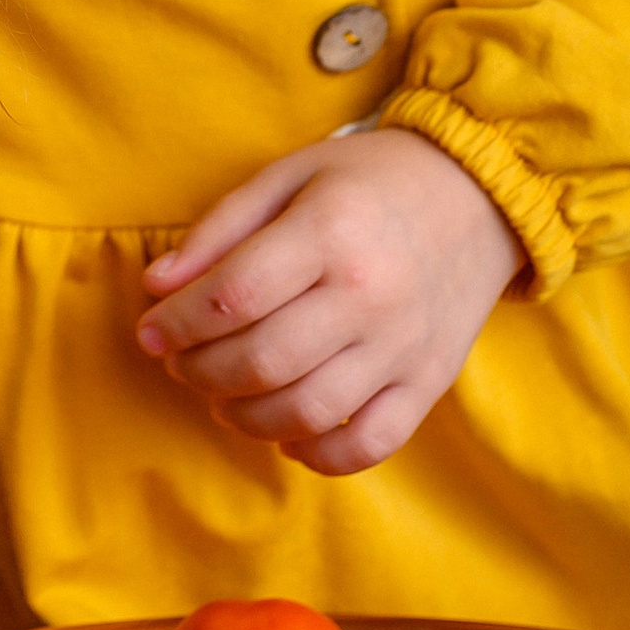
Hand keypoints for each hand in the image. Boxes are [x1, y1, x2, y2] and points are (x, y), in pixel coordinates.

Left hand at [134, 129, 525, 475]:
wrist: (480, 197)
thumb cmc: (370, 181)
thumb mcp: (290, 175)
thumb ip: (221, 228)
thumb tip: (157, 286)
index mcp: (331, 231)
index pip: (232, 295)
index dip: (175, 323)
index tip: (149, 332)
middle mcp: (371, 295)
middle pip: (262, 360)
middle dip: (200, 371)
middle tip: (179, 363)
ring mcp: (404, 347)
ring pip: (307, 412)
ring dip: (244, 417)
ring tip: (222, 395)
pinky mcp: (429, 383)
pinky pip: (367, 445)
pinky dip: (316, 454)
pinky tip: (285, 432)